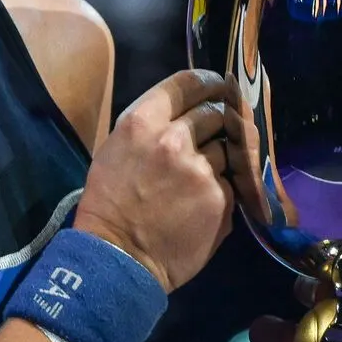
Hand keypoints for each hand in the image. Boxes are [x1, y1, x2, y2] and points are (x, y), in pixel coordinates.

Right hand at [73, 69, 234, 291]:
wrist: (119, 259)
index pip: (188, 82)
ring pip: (225, 148)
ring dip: (218, 159)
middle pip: (214, 112)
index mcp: (143, 122)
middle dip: (215, 123)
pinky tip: (202, 203)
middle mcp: (175, 139)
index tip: (218, 86)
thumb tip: (186, 112)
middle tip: (211, 136)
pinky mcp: (221, 197)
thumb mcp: (117, 150)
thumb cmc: (110, 204)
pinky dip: (221, 189)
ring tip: (199, 178)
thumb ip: (152, 127)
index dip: (208, 82)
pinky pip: (230, 181)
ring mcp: (202, 169)